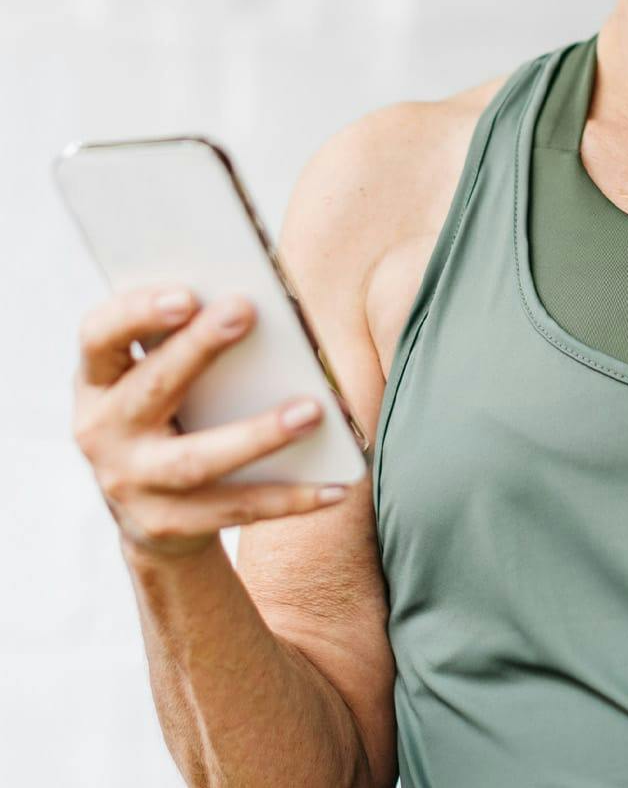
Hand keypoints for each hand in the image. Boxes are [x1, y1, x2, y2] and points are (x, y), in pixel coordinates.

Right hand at [71, 284, 350, 560]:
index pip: (100, 336)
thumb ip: (198, 337)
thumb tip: (275, 305)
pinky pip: (236, 510)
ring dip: (258, 434)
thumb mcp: (166, 372)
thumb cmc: (177, 409)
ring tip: (314, 410)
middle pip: (151, 387)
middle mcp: (102, 431)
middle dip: (197, 348)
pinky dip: (290, 496)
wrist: (151, 513)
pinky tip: (336, 484)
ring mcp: (130, 484)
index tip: (185, 293)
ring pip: (196, 460)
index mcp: (101, 380)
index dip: (136, 312)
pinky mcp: (167, 525)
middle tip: (245, 311)